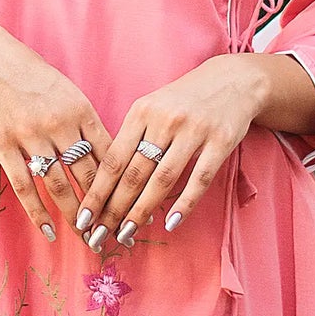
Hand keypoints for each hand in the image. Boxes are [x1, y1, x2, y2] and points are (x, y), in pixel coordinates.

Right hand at [0, 22, 113, 242]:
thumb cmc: (33, 75)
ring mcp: (30, 135)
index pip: (109, 155)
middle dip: (104, 209)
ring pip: (58, 185)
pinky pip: (24, 185)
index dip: (123, 185)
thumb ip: (86, 123)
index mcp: (81, 109)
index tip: (134, 208)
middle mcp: (59, 124)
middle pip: (88, 175)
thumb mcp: (68, 92)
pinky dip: (37, 212)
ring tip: (87, 239)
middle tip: (115, 234)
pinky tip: (49, 231)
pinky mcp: (4, 145)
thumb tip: (110, 158)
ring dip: (75, 216)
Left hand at [74, 56, 262, 252]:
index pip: (114, 158)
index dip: (97, 191)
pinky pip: (199, 178)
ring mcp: (194, 130)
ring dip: (142, 211)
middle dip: (114, 209)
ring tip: (126, 234)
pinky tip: (171, 223)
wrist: (232, 79)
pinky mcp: (221, 141)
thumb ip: (132, 137)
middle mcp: (165, 119)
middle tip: (98, 236)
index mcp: (142, 110)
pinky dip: (184, 203)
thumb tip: (107, 182)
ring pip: (163, 179)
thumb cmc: (183, 99)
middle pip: (135, 172)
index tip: (82, 217)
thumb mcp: (152, 106)